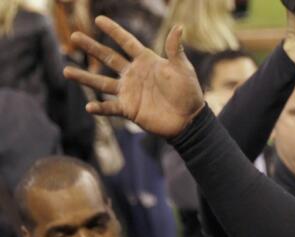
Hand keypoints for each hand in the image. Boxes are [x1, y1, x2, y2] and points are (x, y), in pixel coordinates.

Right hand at [64, 17, 204, 137]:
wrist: (189, 119)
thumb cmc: (188, 92)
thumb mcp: (182, 68)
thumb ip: (174, 49)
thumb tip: (179, 27)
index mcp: (146, 61)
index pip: (127, 42)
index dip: (114, 31)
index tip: (99, 19)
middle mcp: (134, 74)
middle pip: (108, 58)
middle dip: (91, 47)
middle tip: (74, 36)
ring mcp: (129, 91)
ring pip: (101, 82)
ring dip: (84, 77)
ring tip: (66, 71)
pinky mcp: (129, 109)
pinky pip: (110, 107)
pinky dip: (100, 108)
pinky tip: (88, 107)